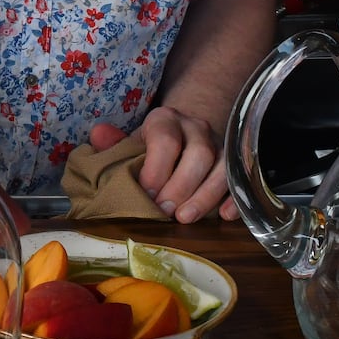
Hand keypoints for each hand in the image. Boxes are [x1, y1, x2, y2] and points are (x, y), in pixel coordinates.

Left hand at [91, 107, 237, 222]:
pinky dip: (233, 198)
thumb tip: (99, 135)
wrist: (182, 134)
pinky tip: (223, 216)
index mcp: (165, 120)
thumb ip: (114, 144)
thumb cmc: (149, 148)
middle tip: (165, 212)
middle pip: (199, 153)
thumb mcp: (130, 143)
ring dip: (204, 196)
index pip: (166, 139)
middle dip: (181, 186)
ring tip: (185, 218)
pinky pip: (239, 179)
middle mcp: (196, 128)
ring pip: (221, 167)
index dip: (157, 169)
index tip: (146, 194)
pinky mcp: (234, 163)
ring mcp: (219, 144)